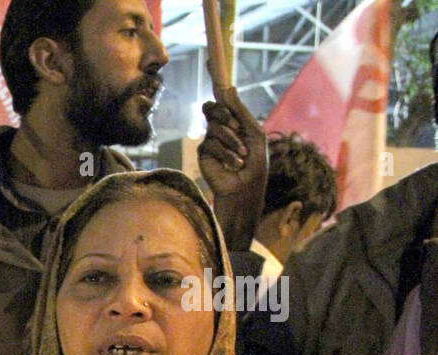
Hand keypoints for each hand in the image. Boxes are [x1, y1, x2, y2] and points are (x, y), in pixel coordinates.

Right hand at [199, 87, 267, 251]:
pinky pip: (210, 142)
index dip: (217, 82)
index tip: (210, 60)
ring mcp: (211, 140)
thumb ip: (242, 112)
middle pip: (215, 108)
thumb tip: (230, 89)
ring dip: (232, 140)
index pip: (224, 99)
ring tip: (241, 156)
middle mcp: (221, 128)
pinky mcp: (203, 153)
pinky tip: (232, 164)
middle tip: (238, 129)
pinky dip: (224, 152)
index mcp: (235, 121)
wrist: (245, 188)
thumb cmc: (255, 163)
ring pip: (215, 126)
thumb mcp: (255, 134)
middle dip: (227, 116)